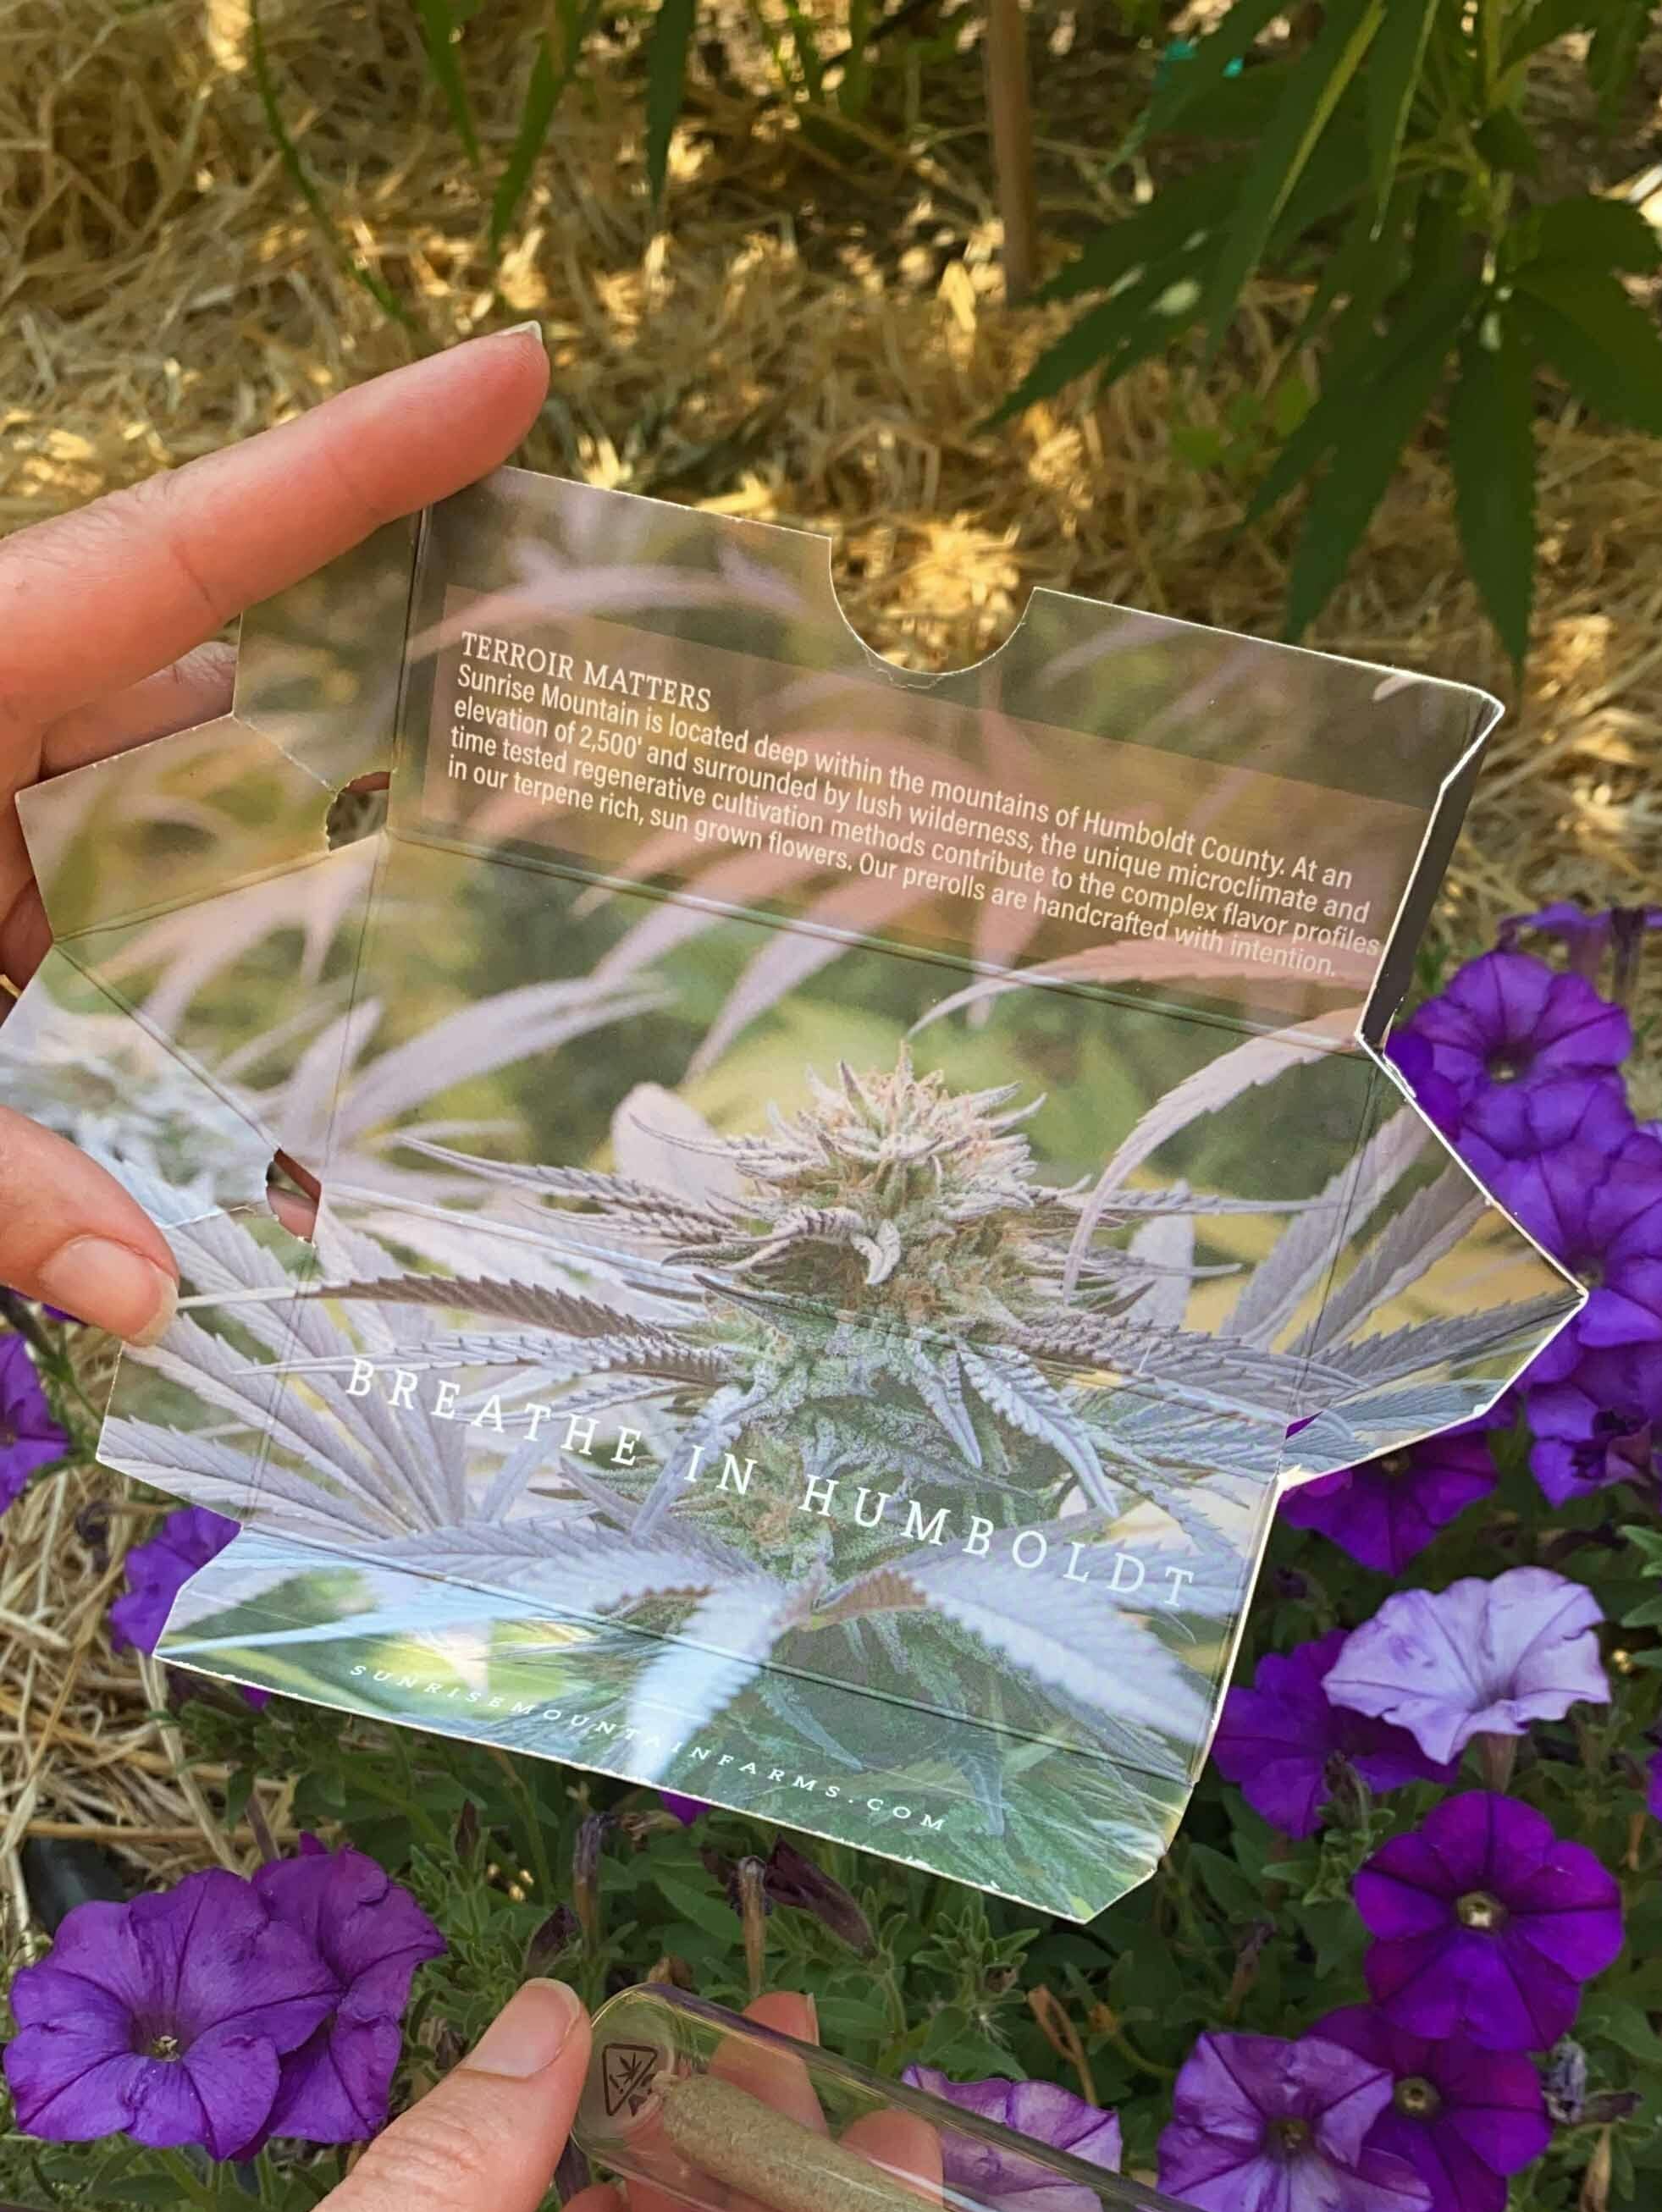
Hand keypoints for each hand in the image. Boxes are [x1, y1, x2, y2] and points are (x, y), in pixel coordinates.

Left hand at [0, 331, 549, 1341]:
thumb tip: (157, 1299)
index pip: (196, 549)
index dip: (360, 460)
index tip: (516, 367)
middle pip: (171, 669)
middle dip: (316, 691)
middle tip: (496, 690)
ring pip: (107, 787)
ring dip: (213, 848)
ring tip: (376, 875)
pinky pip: (50, 874)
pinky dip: (117, 936)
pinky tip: (190, 991)